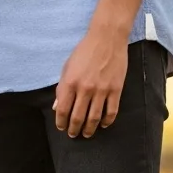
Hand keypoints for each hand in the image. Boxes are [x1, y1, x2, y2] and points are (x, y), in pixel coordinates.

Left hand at [54, 23, 128, 137]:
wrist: (107, 38)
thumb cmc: (85, 50)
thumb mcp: (67, 66)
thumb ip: (61, 87)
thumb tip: (56, 106)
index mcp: (70, 82)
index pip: (62, 109)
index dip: (61, 122)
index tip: (61, 127)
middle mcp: (84, 89)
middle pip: (77, 117)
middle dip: (74, 129)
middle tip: (73, 134)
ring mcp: (101, 90)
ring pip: (94, 118)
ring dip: (89, 129)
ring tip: (87, 134)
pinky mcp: (115, 90)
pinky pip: (111, 112)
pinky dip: (106, 121)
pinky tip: (103, 124)